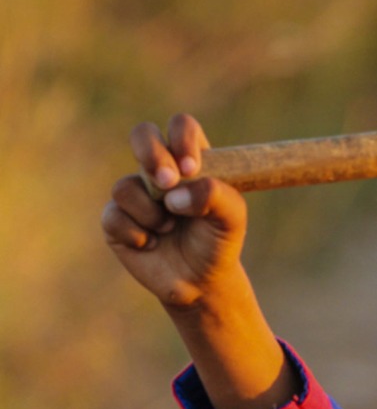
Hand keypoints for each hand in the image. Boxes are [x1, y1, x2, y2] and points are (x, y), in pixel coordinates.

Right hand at [102, 114, 247, 308]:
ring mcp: (135, 192)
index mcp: (191, 160)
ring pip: (125, 186)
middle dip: (150, 154)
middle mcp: (159, 170)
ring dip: (151, 212)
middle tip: (166, 182)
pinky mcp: (115, 219)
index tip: (191, 168)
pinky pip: (113, 216)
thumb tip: (174, 195)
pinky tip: (151, 244)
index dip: (181, 139)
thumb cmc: (218, 241)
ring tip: (169, 228)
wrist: (200, 282)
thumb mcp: (232, 218)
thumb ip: (214, 196)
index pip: (181, 126)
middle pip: (142, 135)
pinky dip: (137, 234)